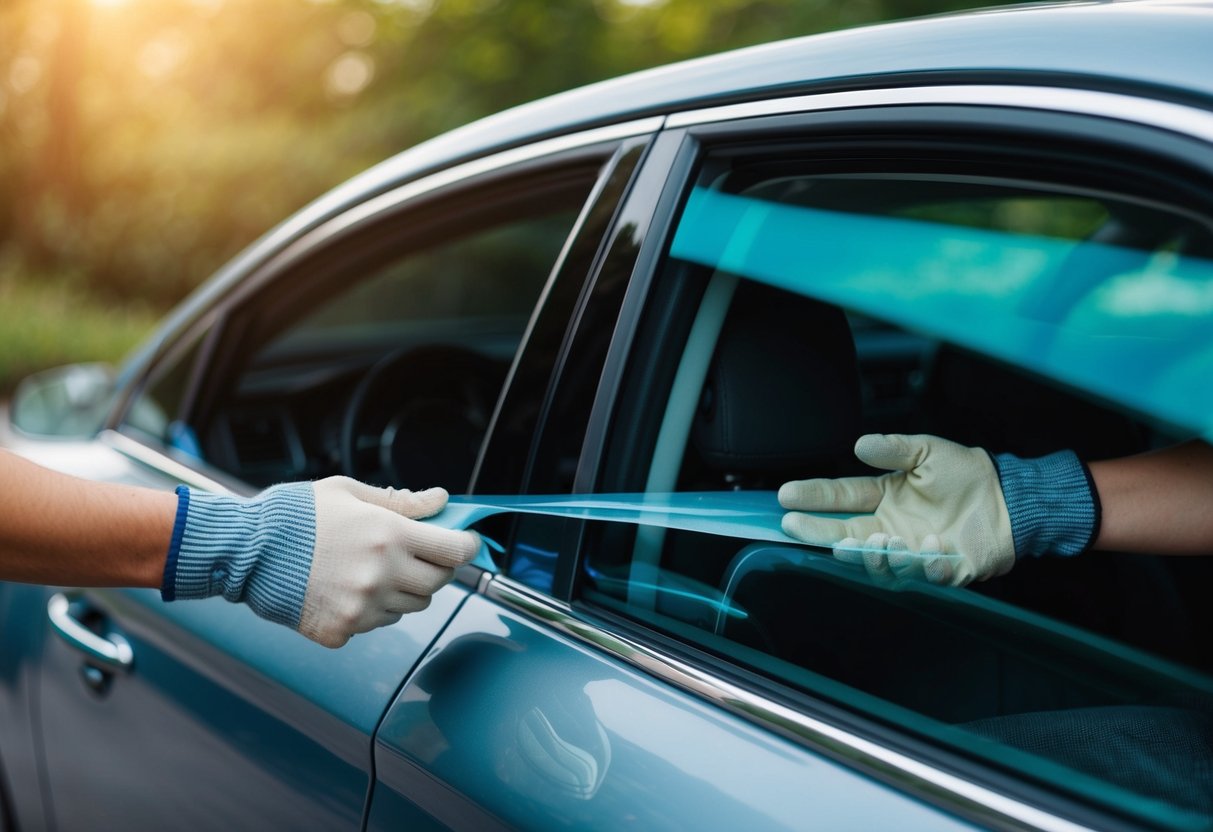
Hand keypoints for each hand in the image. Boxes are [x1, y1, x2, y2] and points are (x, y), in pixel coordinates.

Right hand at [165, 477, 480, 647]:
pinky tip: (347, 588)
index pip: (455, 551)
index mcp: (388, 535)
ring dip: (404, 589)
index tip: (466, 542)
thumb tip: (440, 500)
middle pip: (439, 583)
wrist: (244, 550)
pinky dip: (372, 609)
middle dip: (435, 566)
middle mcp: (381, 575)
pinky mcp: (343, 630)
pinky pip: (378, 624)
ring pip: (411, 606)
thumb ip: (402, 501)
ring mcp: (362, 607)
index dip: (467, 546)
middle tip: (415, 553)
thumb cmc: (294, 515)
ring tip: (371, 568)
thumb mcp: (350, 493)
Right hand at [778, 434, 1014, 585]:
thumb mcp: (929, 451)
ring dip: (873, 554)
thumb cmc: (969, 475)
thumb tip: (860, 444)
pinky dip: (926, 563)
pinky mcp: (942, 569)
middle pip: (846, 534)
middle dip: (818, 532)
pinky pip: (926, 574)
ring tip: (884, 539)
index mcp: (885, 499)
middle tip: (795, 526)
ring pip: (879, 561)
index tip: (785, 495)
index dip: (812, 497)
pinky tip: (932, 544)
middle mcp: (891, 528)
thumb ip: (895, 449)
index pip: (840, 499)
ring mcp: (913, 551)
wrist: (1012, 498)